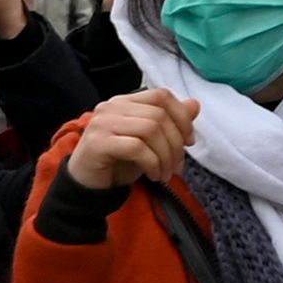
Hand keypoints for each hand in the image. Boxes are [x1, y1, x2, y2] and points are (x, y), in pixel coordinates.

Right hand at [63, 88, 195, 191]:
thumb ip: (170, 122)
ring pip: (150, 130)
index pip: (161, 96)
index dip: (182, 117)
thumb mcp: (150, 143)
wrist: (87, 187)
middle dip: (175, 143)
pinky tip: (154, 176)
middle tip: (177, 166)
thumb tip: (194, 105)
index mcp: (125, 101)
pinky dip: (152, 163)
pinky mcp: (98, 143)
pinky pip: (137, 148)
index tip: (189, 141)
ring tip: (165, 174)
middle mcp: (111, 106)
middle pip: (159, 115)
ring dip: (165, 156)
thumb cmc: (118, 163)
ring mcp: (103, 123)